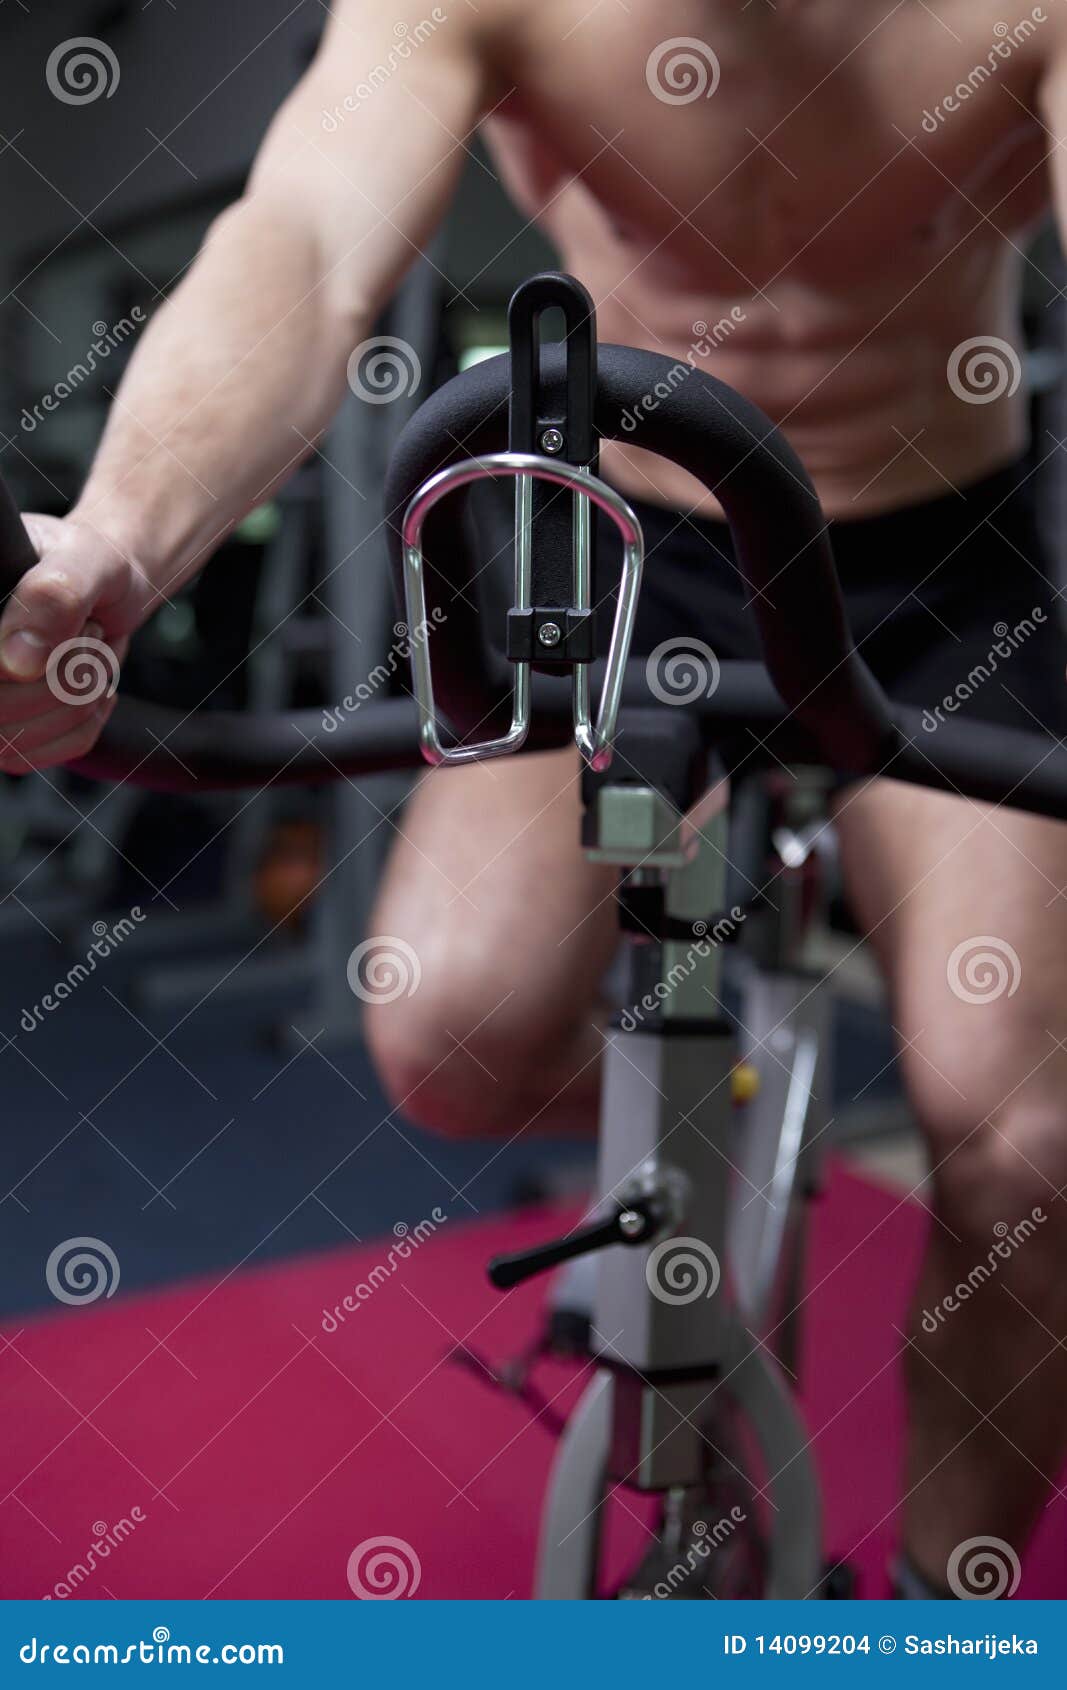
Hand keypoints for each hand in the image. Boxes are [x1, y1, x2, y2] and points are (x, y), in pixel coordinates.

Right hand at [0, 514, 153, 772]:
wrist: (111, 585)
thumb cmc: (91, 562)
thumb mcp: (84, 559)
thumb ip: (52, 597)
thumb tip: (16, 663)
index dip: (39, 664)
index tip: (83, 628)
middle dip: (65, 678)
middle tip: (91, 631)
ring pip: (19, 741)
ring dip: (78, 700)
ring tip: (89, 652)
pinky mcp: (8, 733)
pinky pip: (45, 752)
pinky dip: (84, 721)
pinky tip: (91, 684)